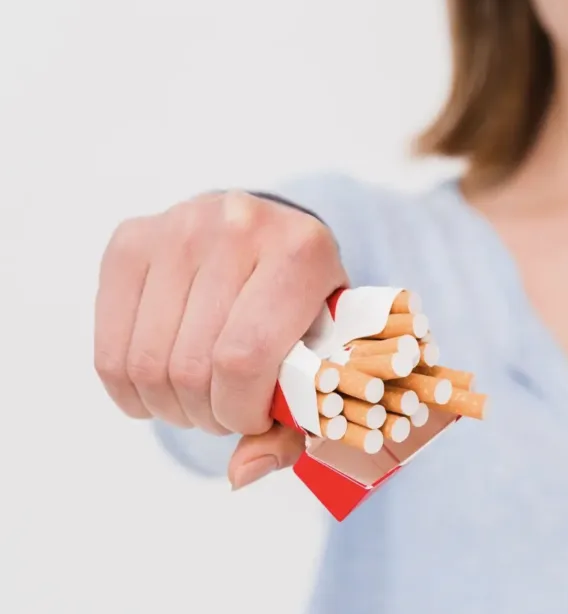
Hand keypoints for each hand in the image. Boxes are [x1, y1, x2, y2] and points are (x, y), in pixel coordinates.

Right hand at [94, 190, 346, 487]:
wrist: (272, 235)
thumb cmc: (304, 302)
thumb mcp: (323, 351)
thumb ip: (297, 419)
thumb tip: (241, 475)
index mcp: (302, 251)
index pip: (245, 358)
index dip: (242, 411)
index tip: (256, 418)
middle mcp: (239, 225)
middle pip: (192, 365)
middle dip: (207, 413)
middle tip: (226, 411)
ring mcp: (179, 227)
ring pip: (147, 362)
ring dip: (170, 406)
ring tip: (199, 398)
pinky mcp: (131, 241)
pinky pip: (110, 348)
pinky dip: (131, 391)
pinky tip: (159, 388)